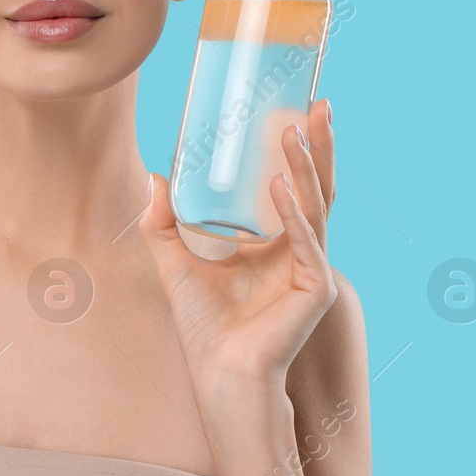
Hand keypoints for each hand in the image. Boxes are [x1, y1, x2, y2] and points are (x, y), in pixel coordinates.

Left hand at [140, 98, 337, 402]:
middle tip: (319, 104)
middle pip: (315, 185)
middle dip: (319, 145)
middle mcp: (300, 249)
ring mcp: (312, 266)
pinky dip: (293, 213)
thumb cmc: (204, 325)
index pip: (294, 184)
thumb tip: (155, 176)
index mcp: (276, 242)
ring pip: (315, 204)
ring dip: (305, 166)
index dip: (299, 149)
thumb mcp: (174, 260)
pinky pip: (306, 241)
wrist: (217, 370)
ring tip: (295, 131)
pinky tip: (279, 185)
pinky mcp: (314, 287)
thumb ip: (163, 221)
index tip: (297, 109)